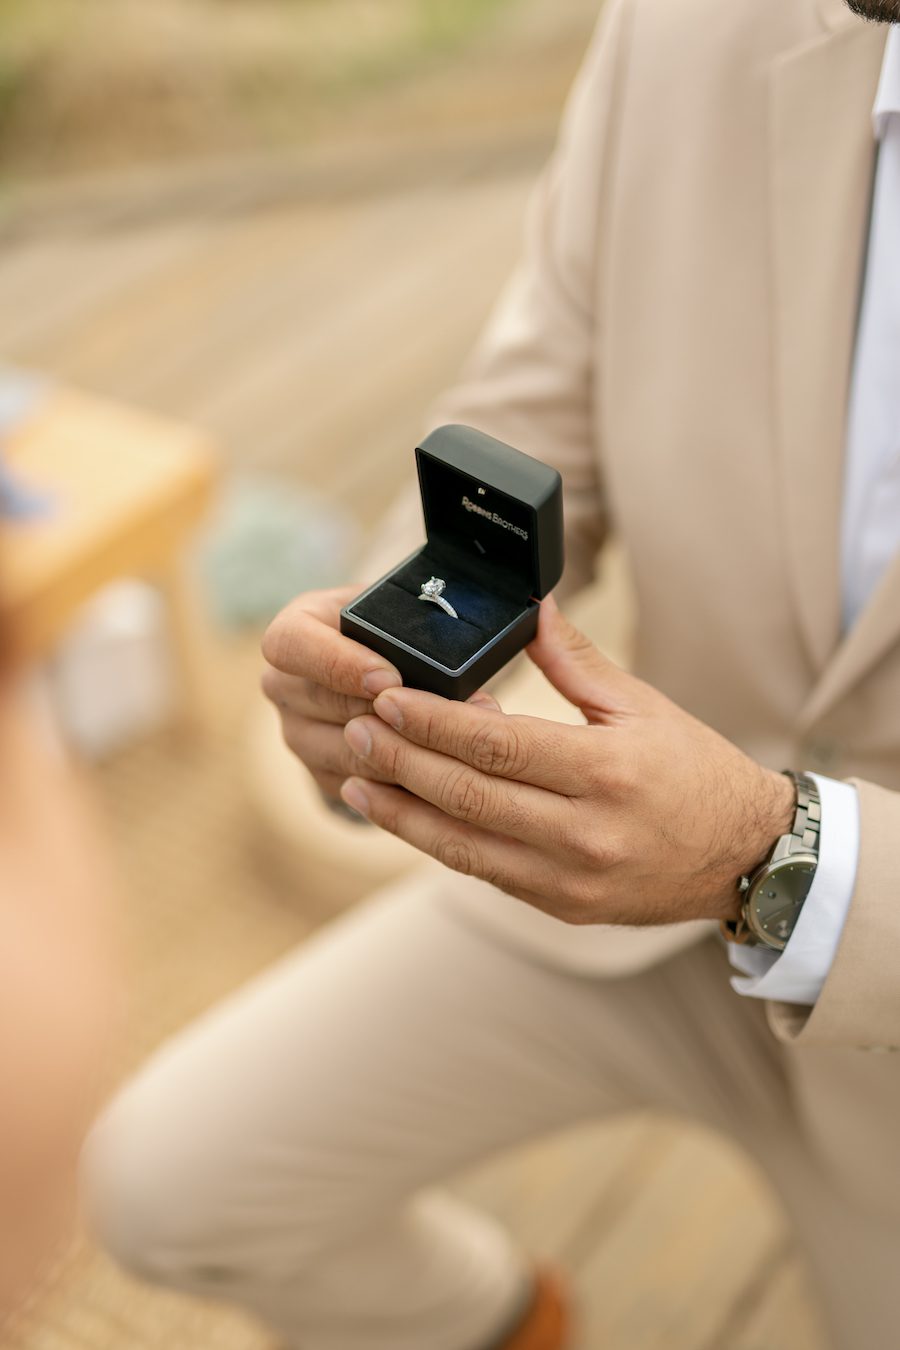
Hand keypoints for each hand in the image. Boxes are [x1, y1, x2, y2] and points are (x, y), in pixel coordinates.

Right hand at [261, 587, 496, 801]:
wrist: (383, 666)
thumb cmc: (392, 632)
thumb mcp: (395, 617)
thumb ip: (411, 635)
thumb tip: (454, 680)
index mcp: (292, 632)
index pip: (291, 644)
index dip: (338, 663)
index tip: (388, 678)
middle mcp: (284, 684)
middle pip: (320, 702)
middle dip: (378, 711)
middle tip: (424, 716)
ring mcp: (299, 733)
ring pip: (342, 751)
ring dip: (395, 750)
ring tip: (445, 744)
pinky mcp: (322, 772)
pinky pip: (360, 783)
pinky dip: (400, 779)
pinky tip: (436, 770)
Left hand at [338, 596, 794, 925]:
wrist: (744, 856)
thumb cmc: (695, 770)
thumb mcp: (642, 705)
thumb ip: (576, 660)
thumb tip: (529, 606)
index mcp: (605, 772)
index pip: (498, 744)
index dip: (434, 722)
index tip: (386, 698)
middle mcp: (583, 832)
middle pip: (469, 795)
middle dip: (402, 763)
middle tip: (353, 732)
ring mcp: (569, 878)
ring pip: (464, 844)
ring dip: (402, 813)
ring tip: (355, 782)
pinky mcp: (560, 905)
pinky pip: (484, 872)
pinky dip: (437, 843)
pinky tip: (403, 817)